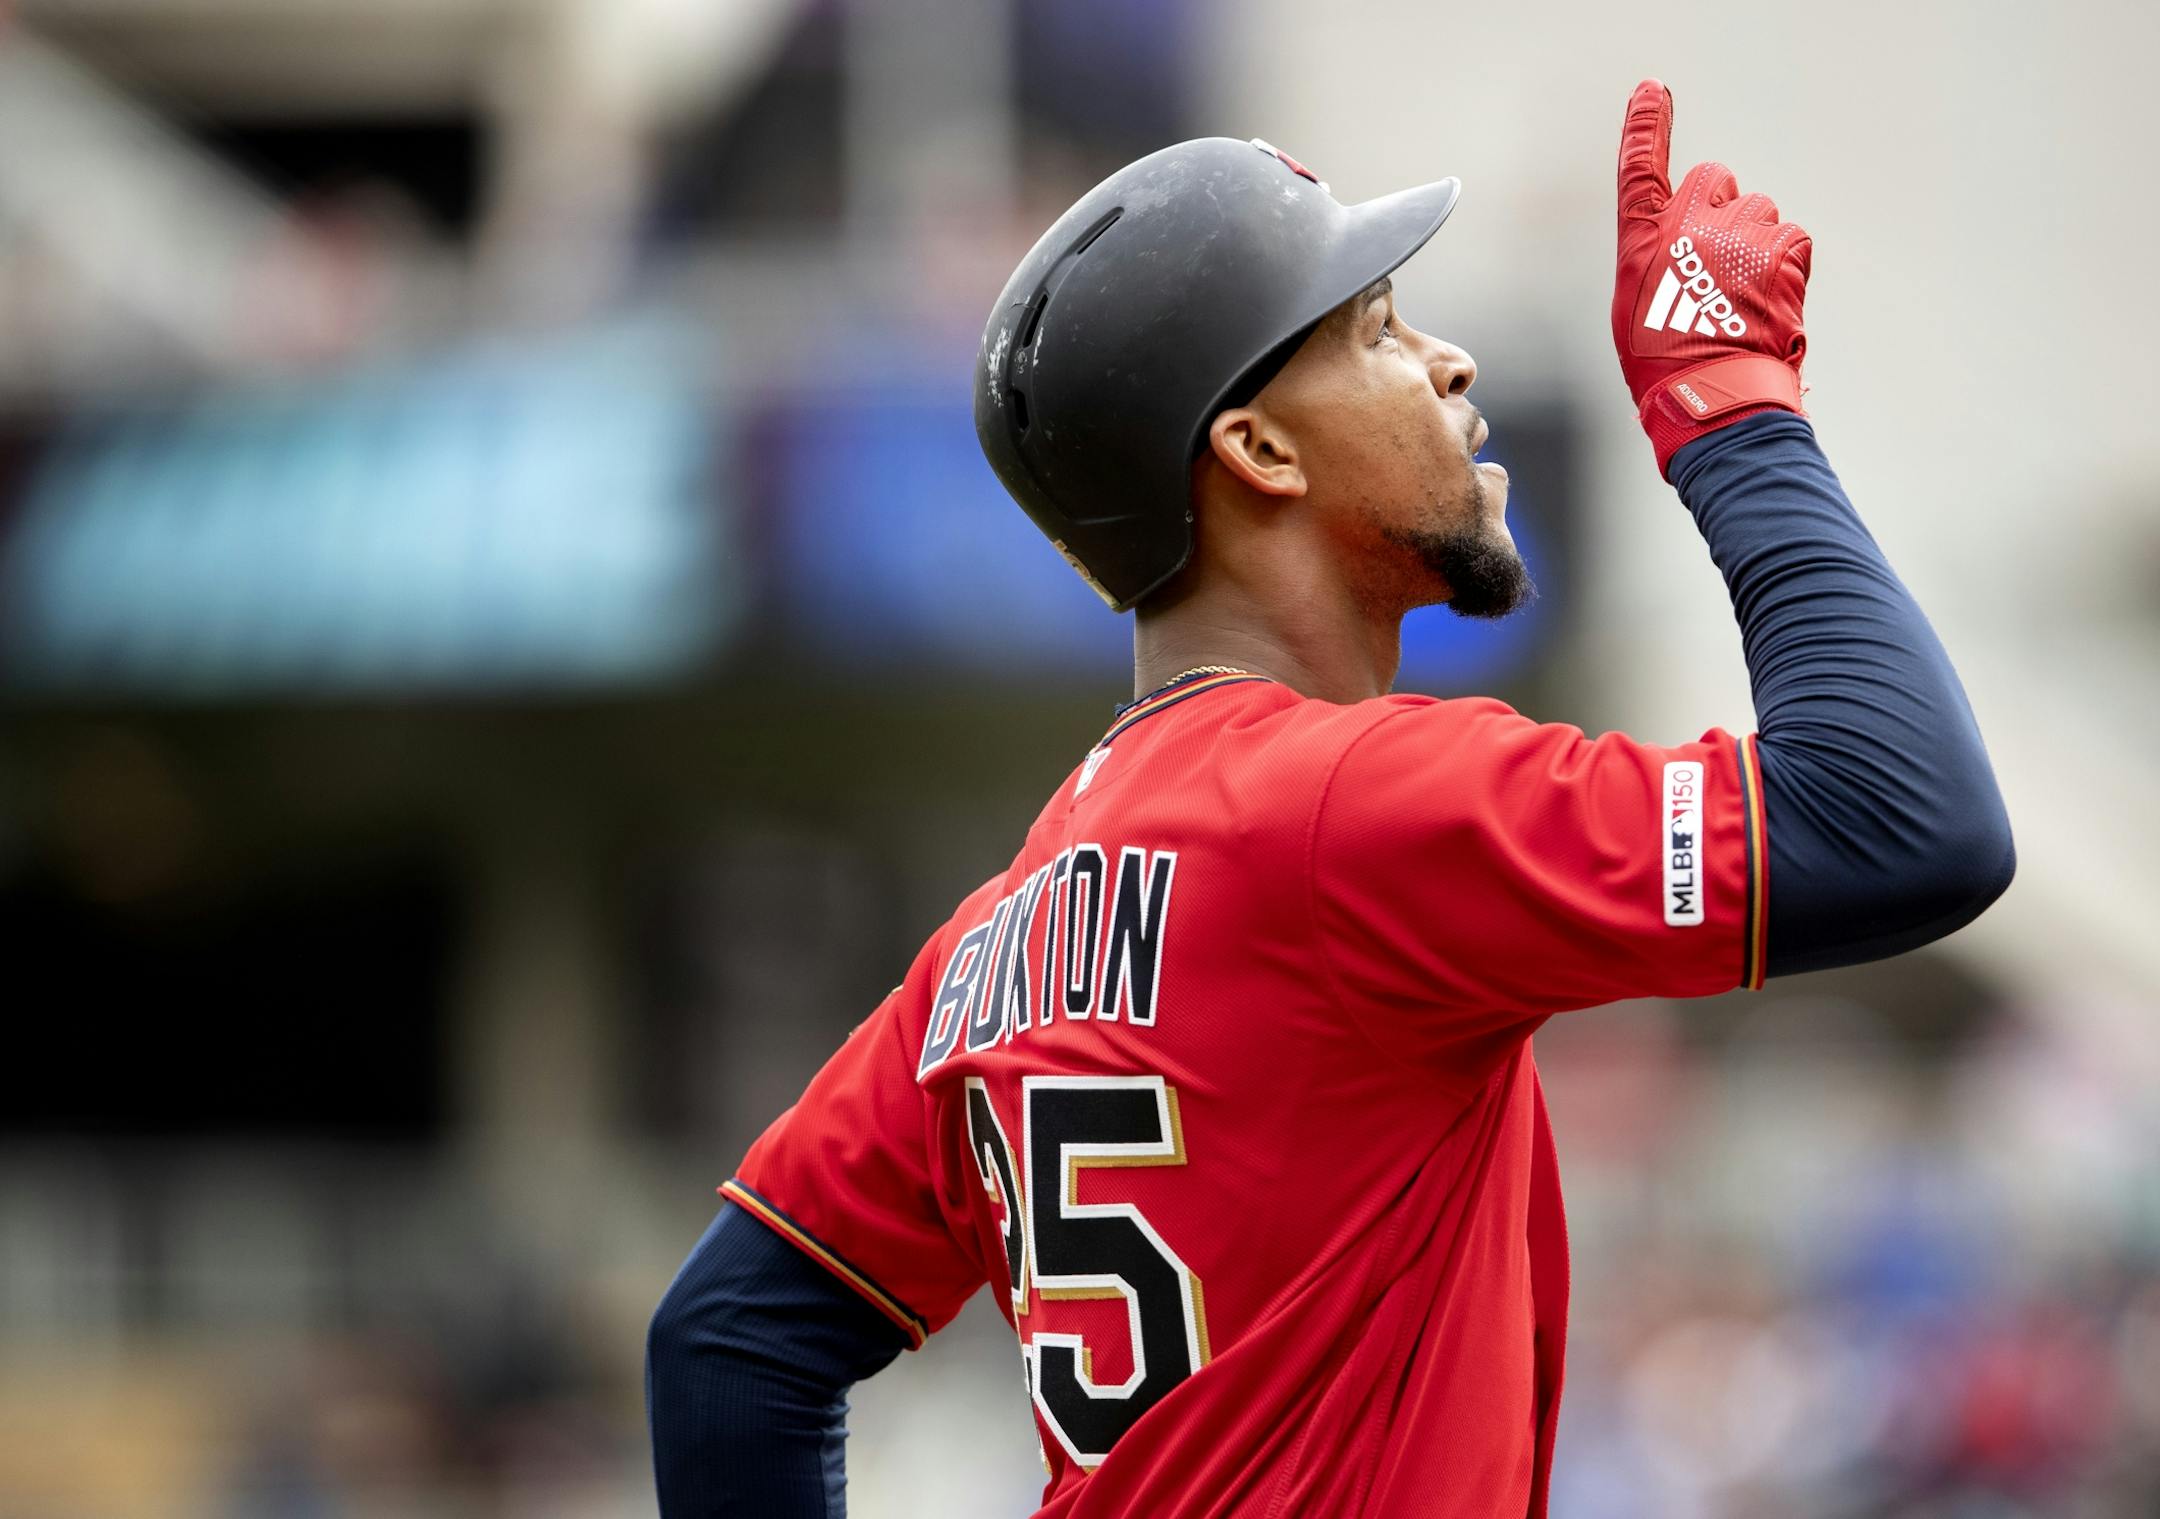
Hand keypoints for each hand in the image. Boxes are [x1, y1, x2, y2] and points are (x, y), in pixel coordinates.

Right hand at [1612, 79, 1811, 477]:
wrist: (1712, 391)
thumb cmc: (1666, 364)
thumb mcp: (1635, 310)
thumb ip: (1658, 264)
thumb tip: (1684, 260)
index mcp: (1644, 239)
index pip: (1641, 167)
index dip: (1646, 125)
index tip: (1652, 92)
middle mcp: (1690, 224)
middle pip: (1716, 181)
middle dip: (1721, 209)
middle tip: (1718, 262)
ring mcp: (1739, 233)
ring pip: (1759, 213)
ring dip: (1755, 244)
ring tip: (1742, 297)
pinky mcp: (1782, 249)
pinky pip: (1790, 239)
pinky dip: (1785, 265)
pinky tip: (1768, 301)